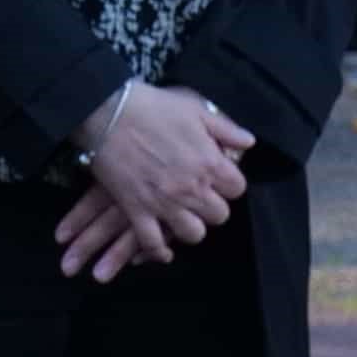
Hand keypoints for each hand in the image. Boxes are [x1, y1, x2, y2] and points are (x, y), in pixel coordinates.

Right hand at [68, 82, 251, 276]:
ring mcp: (164, 203)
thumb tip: (248, 142)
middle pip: (219, 216)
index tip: (218, 178)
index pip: (238, 190)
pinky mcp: (137, 210)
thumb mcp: (195, 109)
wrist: (108, 112)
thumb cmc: (152, 107)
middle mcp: (192, 189)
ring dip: (191, 226)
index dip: (229, 184)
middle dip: (212, 206)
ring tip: (183, 215)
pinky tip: (162, 247)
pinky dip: (158, 249)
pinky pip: (153, 243)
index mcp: (210, 163)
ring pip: (193, 234)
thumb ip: (226, 128)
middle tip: (200, 196)